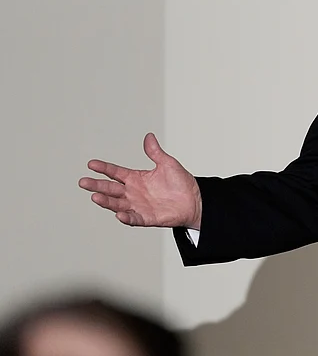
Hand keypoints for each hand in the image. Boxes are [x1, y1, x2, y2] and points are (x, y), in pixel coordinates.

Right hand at [78, 133, 201, 228]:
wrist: (195, 200)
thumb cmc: (181, 183)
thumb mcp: (168, 164)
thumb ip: (155, 152)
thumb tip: (149, 136)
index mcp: (135, 178)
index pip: (115, 172)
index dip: (103, 168)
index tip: (91, 164)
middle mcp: (133, 192)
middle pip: (111, 188)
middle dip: (97, 185)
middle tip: (83, 182)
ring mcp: (138, 206)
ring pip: (117, 204)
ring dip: (106, 201)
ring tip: (95, 197)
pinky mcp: (147, 218)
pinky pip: (134, 219)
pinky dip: (127, 218)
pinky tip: (119, 215)